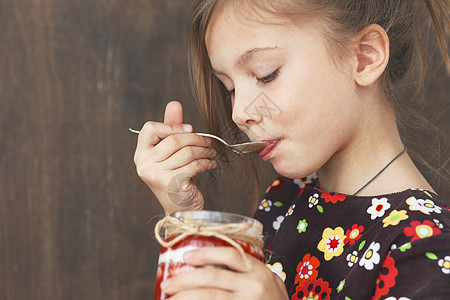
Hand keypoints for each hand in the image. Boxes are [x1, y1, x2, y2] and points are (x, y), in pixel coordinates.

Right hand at [133, 101, 216, 214]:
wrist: (181, 209)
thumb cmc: (176, 178)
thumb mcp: (172, 152)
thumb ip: (171, 128)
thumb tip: (174, 103)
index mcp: (141, 154)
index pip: (150, 128)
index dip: (172, 125)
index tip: (190, 129)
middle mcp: (144, 164)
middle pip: (173, 140)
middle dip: (196, 139)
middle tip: (208, 141)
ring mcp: (156, 175)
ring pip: (186, 152)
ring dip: (203, 151)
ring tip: (211, 153)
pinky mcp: (171, 184)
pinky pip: (193, 165)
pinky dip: (206, 162)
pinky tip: (210, 163)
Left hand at [160, 247, 288, 299]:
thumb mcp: (271, 285)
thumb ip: (251, 274)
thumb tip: (214, 263)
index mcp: (261, 272)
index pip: (230, 254)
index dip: (205, 253)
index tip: (186, 256)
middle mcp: (255, 286)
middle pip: (212, 276)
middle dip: (185, 278)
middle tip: (168, 282)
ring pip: (208, 296)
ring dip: (184, 296)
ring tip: (169, 297)